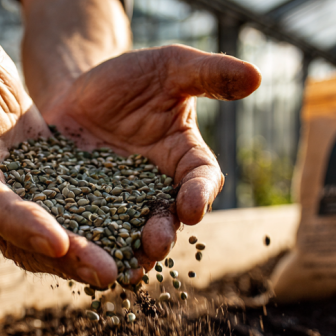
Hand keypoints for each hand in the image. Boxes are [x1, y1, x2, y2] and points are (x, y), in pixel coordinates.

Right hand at [0, 20, 119, 286]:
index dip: (17, 220)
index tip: (56, 239)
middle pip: (20, 237)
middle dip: (63, 257)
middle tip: (107, 272)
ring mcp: (11, 203)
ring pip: (46, 244)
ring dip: (84, 260)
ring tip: (126, 272)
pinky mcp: (39, 199)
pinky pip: (66, 228)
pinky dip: (95, 241)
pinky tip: (134, 252)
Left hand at [41, 45, 261, 266]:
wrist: (80, 88)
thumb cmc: (133, 78)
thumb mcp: (171, 67)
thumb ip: (209, 74)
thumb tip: (256, 76)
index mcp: (188, 161)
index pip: (202, 181)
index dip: (199, 195)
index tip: (193, 208)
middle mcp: (159, 191)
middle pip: (167, 219)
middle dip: (163, 233)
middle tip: (156, 243)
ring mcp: (121, 205)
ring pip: (130, 236)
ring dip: (130, 253)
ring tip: (126, 268)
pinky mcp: (86, 210)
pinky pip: (89, 231)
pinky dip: (88, 246)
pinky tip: (80, 256)